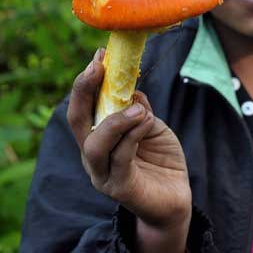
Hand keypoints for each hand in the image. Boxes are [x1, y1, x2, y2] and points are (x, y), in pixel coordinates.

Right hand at [66, 49, 191, 229]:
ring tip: (139, 109)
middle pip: (76, 121)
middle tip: (98, 67)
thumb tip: (131, 90)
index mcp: (96, 136)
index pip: (83, 106)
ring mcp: (103, 173)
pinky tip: (146, 121)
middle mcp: (93, 154)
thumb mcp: (151, 125)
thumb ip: (138, 109)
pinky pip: (121, 157)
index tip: (100, 55)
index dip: (88, 80)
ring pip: (96, 143)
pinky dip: (133, 134)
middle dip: (84, 90)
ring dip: (116, 119)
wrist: (175, 196)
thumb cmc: (160, 158)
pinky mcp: (120, 187)